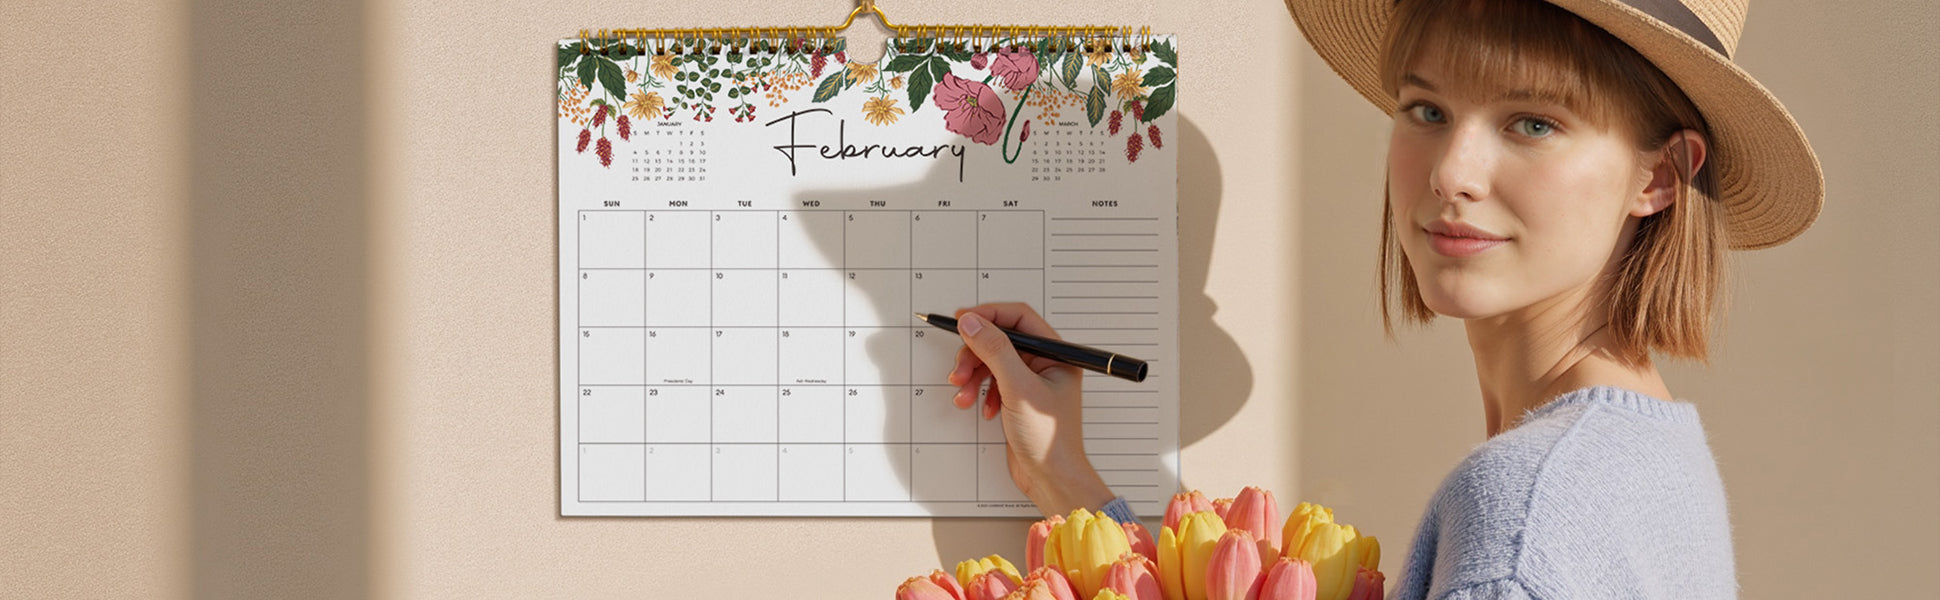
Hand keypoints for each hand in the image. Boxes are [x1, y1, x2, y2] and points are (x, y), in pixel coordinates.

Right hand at [948, 303, 1114, 516]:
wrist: (1051, 478)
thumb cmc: (1049, 439)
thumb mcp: (1018, 388)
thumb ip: (994, 351)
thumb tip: (972, 323)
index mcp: (1056, 354)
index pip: (1018, 319)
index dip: (988, 316)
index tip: (962, 320)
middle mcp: (1045, 364)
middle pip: (1000, 341)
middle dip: (975, 354)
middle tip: (959, 371)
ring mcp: (1030, 382)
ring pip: (992, 362)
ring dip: (973, 376)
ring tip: (964, 394)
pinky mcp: (1018, 399)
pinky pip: (991, 383)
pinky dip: (980, 392)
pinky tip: (981, 408)